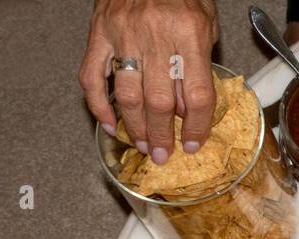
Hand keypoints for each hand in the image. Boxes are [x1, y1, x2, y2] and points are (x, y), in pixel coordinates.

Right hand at [78, 0, 218, 164]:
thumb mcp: (206, 24)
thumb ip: (200, 65)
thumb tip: (187, 110)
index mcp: (189, 32)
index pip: (197, 94)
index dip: (197, 126)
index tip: (194, 144)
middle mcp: (155, 34)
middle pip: (159, 101)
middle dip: (162, 136)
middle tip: (163, 155)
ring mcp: (121, 33)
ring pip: (127, 95)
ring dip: (135, 127)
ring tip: (143, 146)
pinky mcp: (98, 32)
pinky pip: (92, 76)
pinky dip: (98, 105)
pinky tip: (111, 125)